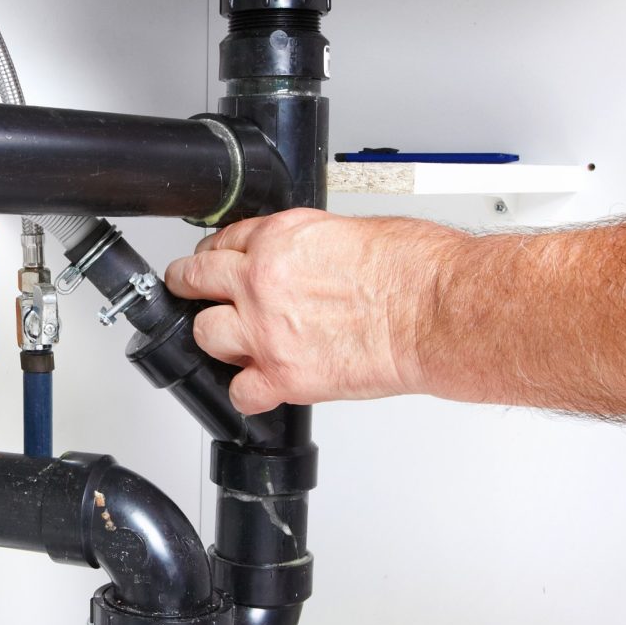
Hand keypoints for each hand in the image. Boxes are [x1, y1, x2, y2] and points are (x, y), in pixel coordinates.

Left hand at [162, 209, 445, 413]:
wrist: (434, 310)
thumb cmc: (413, 270)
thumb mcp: (349, 231)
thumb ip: (310, 248)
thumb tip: (304, 261)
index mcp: (280, 239)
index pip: (224, 241)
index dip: (216, 255)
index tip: (215, 264)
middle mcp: (263, 281)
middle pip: (196, 280)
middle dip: (191, 287)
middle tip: (193, 294)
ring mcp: (267, 331)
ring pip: (206, 335)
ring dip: (218, 340)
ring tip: (234, 343)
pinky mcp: (284, 376)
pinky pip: (240, 392)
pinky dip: (249, 393)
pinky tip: (260, 386)